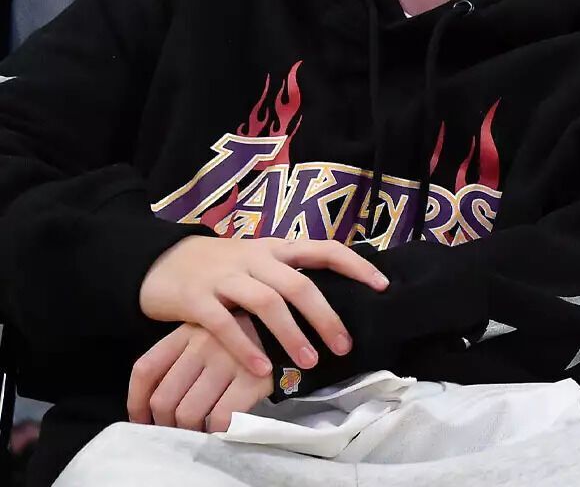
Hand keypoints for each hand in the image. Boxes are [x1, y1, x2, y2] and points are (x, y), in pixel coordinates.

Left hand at [129, 317, 271, 431]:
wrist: (301, 326)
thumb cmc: (251, 335)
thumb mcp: (214, 331)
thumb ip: (186, 354)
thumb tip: (158, 402)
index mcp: (188, 331)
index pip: (146, 370)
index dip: (137, 402)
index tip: (144, 420)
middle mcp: (203, 343)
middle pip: (164, 398)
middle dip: (167, 424)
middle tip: (179, 430)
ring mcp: (228, 360)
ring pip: (188, 413)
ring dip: (192, 431)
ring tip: (202, 431)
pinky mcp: (252, 378)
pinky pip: (221, 418)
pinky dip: (217, 431)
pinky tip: (223, 429)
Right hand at [139, 236, 388, 378]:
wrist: (160, 261)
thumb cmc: (221, 268)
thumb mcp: (259, 262)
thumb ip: (288, 276)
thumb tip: (333, 302)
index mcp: (276, 248)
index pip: (324, 249)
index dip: (355, 265)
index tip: (382, 286)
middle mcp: (255, 258)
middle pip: (299, 284)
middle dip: (325, 316)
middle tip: (344, 346)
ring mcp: (225, 276)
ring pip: (266, 302)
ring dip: (291, 334)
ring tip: (309, 362)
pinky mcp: (196, 298)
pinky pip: (224, 323)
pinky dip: (245, 346)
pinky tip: (260, 369)